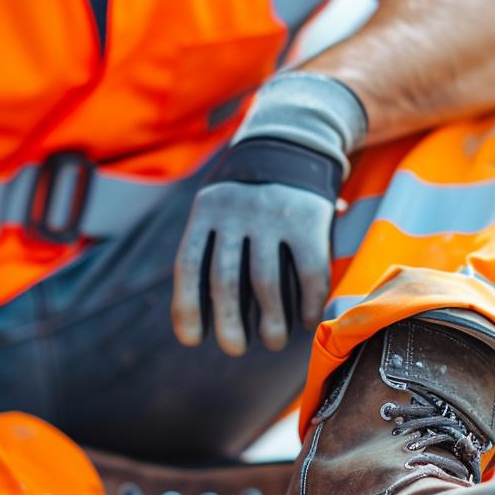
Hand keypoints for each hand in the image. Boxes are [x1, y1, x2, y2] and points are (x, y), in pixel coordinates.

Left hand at [173, 73, 364, 356]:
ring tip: (272, 343)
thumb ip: (209, 252)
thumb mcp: (220, 211)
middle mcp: (235, 212)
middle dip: (228, 323)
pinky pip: (308, 272)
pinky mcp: (308, 221)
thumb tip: (194, 320)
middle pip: (224, 280)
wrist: (292, 144)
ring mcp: (272, 215)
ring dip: (270, 321)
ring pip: (266, 282)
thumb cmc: (248, 201)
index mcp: (206, 211)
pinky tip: (305, 322)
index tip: (192, 340)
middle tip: (234, 350)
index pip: (188, 265)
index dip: (185, 306)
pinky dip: (308, 303)